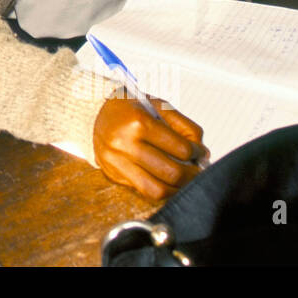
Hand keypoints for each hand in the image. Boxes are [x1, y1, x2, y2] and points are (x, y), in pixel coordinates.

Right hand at [93, 97, 207, 199]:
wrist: (94, 112)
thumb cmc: (131, 108)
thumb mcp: (159, 106)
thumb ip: (185, 127)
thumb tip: (202, 154)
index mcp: (139, 123)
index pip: (181, 149)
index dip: (198, 153)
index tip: (200, 153)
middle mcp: (125, 144)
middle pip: (171, 172)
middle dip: (192, 175)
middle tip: (198, 171)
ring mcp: (116, 162)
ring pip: (156, 190)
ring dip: (177, 189)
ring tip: (184, 181)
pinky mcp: (112, 174)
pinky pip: (142, 191)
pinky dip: (160, 190)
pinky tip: (166, 182)